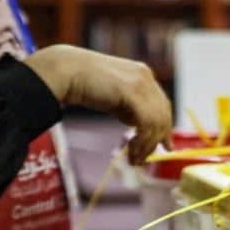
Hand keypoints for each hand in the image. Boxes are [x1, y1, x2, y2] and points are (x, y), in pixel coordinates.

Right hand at [23, 45, 172, 164]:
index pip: (163, 105)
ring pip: (156, 121)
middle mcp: (146, 77)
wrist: (65, 71)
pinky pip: (147, 121)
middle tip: (144, 159)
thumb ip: (128, 108)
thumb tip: (137, 126)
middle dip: (157, 140)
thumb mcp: (114, 97)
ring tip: (135, 159)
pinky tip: (132, 149)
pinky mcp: (131, 91)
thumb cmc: (84, 84)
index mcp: (143, 75)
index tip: (165, 146)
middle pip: (163, 114)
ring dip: (147, 144)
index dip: (165, 127)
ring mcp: (140, 82)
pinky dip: (143, 139)